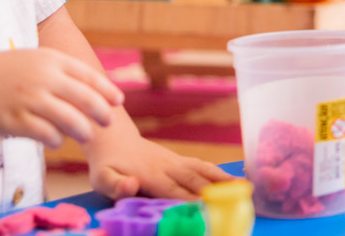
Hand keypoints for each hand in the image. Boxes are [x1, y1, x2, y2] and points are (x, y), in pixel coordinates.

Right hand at [0, 48, 123, 148]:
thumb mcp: (32, 58)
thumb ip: (58, 69)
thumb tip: (89, 85)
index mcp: (50, 60)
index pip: (89, 75)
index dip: (107, 90)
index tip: (118, 101)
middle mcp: (43, 78)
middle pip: (86, 98)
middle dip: (102, 113)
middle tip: (108, 122)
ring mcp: (29, 99)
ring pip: (70, 120)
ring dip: (83, 131)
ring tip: (86, 136)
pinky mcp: (14, 120)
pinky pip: (46, 134)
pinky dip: (56, 139)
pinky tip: (56, 141)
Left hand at [84, 120, 231, 198]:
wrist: (113, 136)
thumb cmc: (107, 164)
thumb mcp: (101, 177)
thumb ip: (116, 184)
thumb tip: (132, 184)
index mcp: (151, 175)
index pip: (175, 190)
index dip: (191, 200)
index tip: (209, 208)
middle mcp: (168, 166)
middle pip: (195, 179)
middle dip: (215, 191)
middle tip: (236, 202)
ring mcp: (175, 161)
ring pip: (202, 169)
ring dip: (222, 179)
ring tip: (243, 187)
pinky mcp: (178, 159)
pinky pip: (201, 165)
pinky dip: (217, 172)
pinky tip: (230, 179)